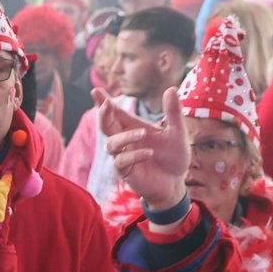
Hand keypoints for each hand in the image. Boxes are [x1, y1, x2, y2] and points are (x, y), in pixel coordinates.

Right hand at [102, 86, 189, 210]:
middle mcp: (126, 141)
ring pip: (111, 144)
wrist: (176, 183)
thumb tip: (171, 88)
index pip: (116, 113)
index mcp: (134, 128)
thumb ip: (173, 113)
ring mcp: (123, 156)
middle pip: (106, 126)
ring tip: (143, 134)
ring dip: (125, 137)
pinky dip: (134, 155)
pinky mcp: (125, 172)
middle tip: (106, 105)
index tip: (95, 91)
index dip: (104, 102)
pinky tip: (149, 153)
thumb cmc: (174, 157)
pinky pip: (121, 162)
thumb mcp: (178, 132)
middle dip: (103, 115)